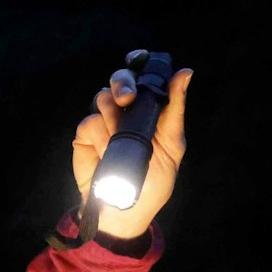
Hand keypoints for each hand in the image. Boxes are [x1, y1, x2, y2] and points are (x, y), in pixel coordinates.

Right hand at [71, 52, 193, 241]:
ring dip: (112, 117)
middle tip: (127, 99)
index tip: (140, 61)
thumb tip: (186, 72)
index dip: (139, 63)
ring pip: (101, 98)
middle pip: (119, 79)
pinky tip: (106, 154)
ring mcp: (104, 122)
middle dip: (122, 83)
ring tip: (119, 139)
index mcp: (148, 109)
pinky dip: (99, 138)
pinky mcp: (85, 137)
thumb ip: (175, 109)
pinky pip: (89, 123)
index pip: (143, 75)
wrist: (125, 211)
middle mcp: (125, 111)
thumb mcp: (172, 145)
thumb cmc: (155, 181)